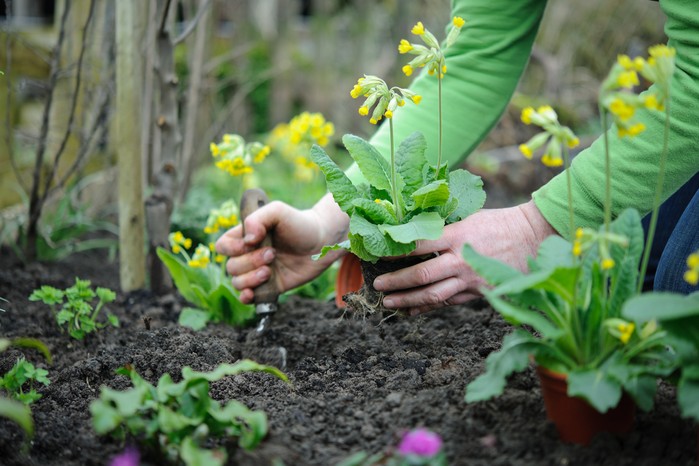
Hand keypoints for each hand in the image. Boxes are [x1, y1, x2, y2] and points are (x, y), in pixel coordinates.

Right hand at [215, 193, 349, 303]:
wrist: (322, 242)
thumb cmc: (299, 223)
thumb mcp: (278, 211)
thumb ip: (258, 218)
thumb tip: (247, 239)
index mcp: (246, 236)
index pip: (223, 246)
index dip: (232, 248)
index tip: (253, 242)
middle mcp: (249, 255)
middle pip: (231, 267)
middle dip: (250, 262)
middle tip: (272, 254)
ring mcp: (258, 271)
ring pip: (237, 283)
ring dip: (250, 279)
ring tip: (269, 270)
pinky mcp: (269, 286)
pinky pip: (249, 297)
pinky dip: (246, 297)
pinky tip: (252, 294)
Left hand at [372, 200, 557, 314]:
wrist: (533, 238)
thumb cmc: (499, 222)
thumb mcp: (469, 218)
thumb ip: (444, 229)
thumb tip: (415, 233)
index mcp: (457, 236)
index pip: (418, 245)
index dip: (395, 251)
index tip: (377, 254)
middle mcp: (461, 260)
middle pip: (421, 275)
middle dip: (396, 282)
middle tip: (377, 286)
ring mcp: (470, 279)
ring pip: (433, 295)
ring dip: (408, 300)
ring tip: (389, 303)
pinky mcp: (479, 293)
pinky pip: (449, 302)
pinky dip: (428, 308)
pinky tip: (412, 311)